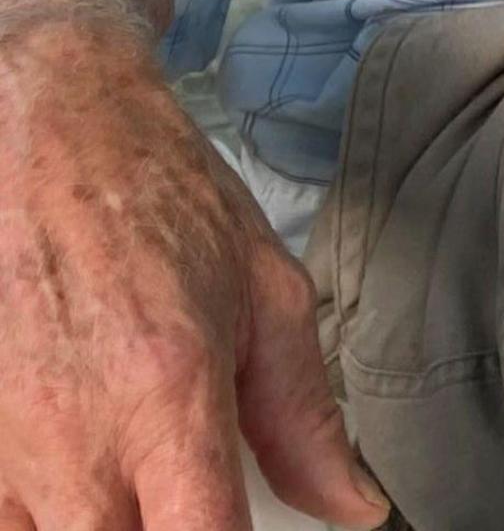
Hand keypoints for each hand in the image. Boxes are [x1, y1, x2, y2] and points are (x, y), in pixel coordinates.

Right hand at [0, 19, 391, 529]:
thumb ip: (306, 415)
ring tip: (137, 477)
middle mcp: (72, 436)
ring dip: (100, 524)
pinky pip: (1, 513)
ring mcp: (0, 443)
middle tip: (191, 503)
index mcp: (167, 396)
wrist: (40, 129)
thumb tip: (352, 506)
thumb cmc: (154, 198)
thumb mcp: (265, 292)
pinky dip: (41, 508)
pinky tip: (79, 471)